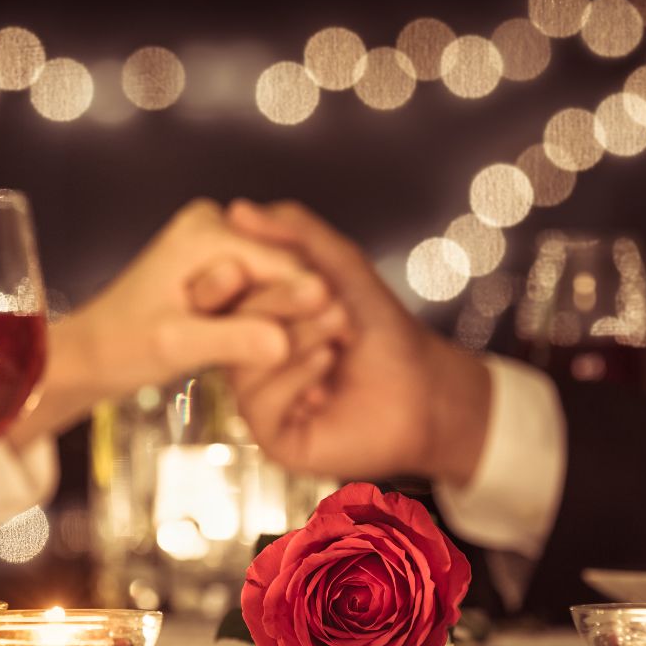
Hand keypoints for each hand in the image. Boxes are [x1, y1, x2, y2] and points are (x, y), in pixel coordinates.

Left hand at [8, 198, 331, 443]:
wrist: (92, 354)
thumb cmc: (122, 348)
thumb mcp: (177, 346)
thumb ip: (233, 341)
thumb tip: (286, 345)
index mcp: (204, 231)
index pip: (281, 263)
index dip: (312, 300)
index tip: (347, 333)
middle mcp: (214, 224)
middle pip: (283, 268)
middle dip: (303, 309)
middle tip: (340, 344)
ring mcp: (217, 242)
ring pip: (277, 281)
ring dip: (291, 316)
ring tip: (324, 351)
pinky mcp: (219, 264)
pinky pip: (262, 290)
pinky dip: (273, 318)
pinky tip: (292, 348)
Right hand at [222, 199, 490, 484]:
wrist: (425, 386)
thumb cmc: (382, 330)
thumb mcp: (339, 266)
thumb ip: (294, 233)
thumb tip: (237, 209)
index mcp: (253, 320)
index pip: (221, 291)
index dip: (244, 273)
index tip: (286, 263)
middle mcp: (248, 359)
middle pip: (230, 324)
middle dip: (282, 301)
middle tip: (327, 295)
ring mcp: (258, 399)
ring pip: (244, 362)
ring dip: (297, 335)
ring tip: (340, 327)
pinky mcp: (274, 436)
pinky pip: (259, 404)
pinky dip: (295, 375)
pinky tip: (328, 362)